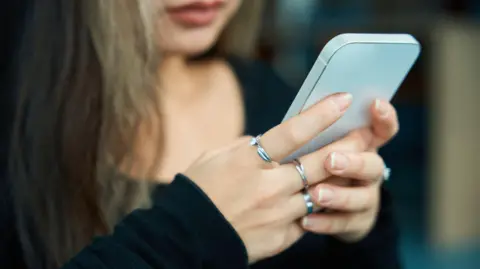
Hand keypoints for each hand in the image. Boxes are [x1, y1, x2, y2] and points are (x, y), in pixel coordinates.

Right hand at [184, 93, 358, 262]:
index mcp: (247, 161)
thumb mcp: (215, 158)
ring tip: (354, 165)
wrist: (186, 236)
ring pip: (321, 192)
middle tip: (365, 133)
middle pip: (318, 162)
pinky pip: (307, 219)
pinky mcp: (281, 236)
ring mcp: (277, 214)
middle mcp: (267, 186)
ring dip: (338, 178)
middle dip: (346, 145)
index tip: (343, 100)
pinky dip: (314, 206)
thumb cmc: (198, 191)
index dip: (321, 114)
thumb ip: (245, 148)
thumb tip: (266, 143)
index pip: (292, 133)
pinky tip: (322, 197)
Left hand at [300, 100, 398, 241]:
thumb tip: (304, 112)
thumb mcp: (320, 146)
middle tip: (331, 161)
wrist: (329, 207)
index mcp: (364, 146)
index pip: (383, 129)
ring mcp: (367, 198)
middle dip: (353, 162)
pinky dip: (324, 222)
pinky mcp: (357, 223)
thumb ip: (319, 132)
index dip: (384, 117)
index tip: (374, 104)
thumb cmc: (318, 166)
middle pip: (372, 165)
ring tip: (316, 194)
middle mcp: (371, 171)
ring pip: (360, 197)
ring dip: (339, 195)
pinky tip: (306, 221)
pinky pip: (342, 224)